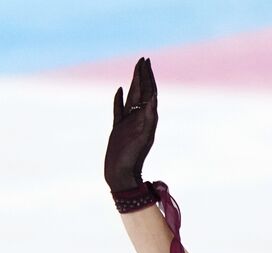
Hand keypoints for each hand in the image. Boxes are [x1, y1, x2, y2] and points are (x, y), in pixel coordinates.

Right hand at [104, 57, 158, 192]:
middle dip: (143, 75)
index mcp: (148, 118)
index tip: (146, 61)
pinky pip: (119, 110)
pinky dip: (119, 99)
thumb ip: (148, 117)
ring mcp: (128, 123)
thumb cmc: (132, 157)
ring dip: (134, 83)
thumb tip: (153, 98)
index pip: (149, 92)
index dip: (148, 76)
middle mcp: (139, 118)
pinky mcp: (118, 129)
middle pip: (142, 92)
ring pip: (132, 98)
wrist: (121, 174)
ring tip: (135, 70)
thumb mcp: (142, 136)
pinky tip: (119, 90)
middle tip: (143, 59)